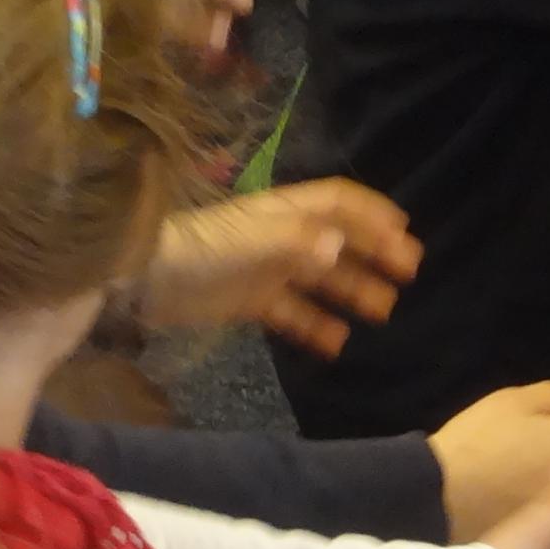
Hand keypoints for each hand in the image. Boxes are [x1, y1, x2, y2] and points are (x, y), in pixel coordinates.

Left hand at [141, 183, 417, 351]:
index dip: (371, 214)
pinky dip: (315, 326)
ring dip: (351, 291)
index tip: (405, 233)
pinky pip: (291, 313)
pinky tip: (337, 345)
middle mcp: (279, 236)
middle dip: (372, 255)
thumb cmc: (200, 248)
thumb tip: (343, 248)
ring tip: (384, 311)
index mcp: (282, 212)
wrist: (141, 277)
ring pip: (319, 279)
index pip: (336, 203)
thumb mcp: (252, 240)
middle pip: (335, 241)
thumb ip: (298, 243)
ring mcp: (264, 269)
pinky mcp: (248, 300)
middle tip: (409, 276)